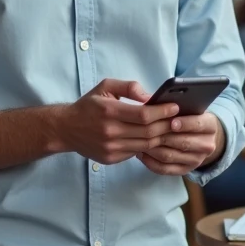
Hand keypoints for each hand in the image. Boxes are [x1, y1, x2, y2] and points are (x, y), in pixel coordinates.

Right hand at [56, 79, 176, 165]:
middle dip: (166, 125)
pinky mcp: (110, 158)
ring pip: (145, 145)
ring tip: (170, 129)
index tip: (175, 107)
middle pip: (148, 132)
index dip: (162, 112)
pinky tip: (154, 139)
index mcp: (109, 111)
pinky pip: (136, 153)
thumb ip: (129, 87)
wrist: (66, 128)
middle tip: (178, 119)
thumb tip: (149, 96)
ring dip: (161, 137)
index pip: (143, 115)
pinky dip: (148, 146)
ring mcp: (110, 148)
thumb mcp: (105, 87)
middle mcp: (110, 131)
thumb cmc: (89, 105)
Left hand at [140, 113, 222, 175]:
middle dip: (162, 136)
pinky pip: (164, 169)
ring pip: (170, 156)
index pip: (199, 125)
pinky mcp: (185, 170)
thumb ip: (178, 107)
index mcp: (210, 126)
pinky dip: (150, 162)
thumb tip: (158, 104)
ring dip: (152, 149)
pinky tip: (140, 153)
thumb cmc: (189, 118)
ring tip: (139, 140)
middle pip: (182, 142)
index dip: (185, 123)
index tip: (171, 121)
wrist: (200, 137)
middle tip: (145, 130)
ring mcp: (196, 160)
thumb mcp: (190, 109)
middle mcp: (207, 145)